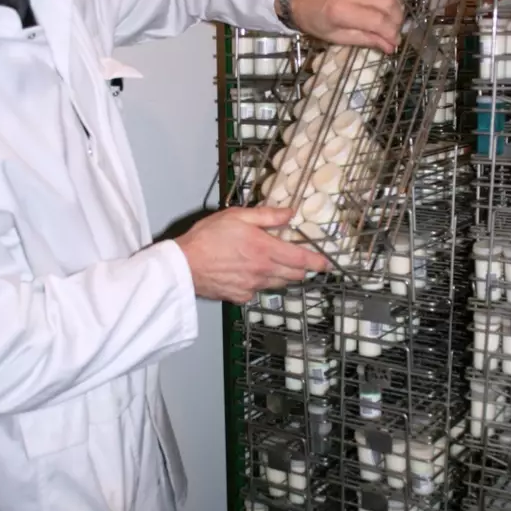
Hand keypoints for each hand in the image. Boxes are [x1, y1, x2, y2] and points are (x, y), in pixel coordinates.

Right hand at [176, 205, 329, 302]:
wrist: (184, 265)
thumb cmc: (207, 238)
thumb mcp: (238, 216)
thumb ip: (267, 216)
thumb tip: (289, 214)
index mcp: (265, 250)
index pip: (301, 260)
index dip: (317, 262)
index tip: (326, 263)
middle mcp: (263, 271)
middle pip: (294, 275)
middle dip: (301, 269)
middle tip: (300, 261)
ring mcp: (252, 286)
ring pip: (278, 284)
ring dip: (281, 275)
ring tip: (272, 264)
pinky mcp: (240, 296)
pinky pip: (258, 291)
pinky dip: (259, 283)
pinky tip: (249, 273)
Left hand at [289, 0, 402, 53]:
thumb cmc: (314, 21)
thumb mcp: (336, 37)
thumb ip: (366, 39)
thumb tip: (391, 46)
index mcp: (341, 11)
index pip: (378, 20)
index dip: (391, 33)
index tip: (393, 42)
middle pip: (388, 2)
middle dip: (397, 20)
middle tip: (392, 30)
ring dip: (396, 3)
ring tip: (389, 15)